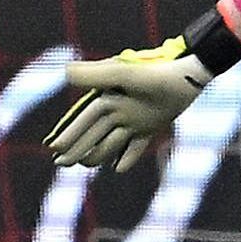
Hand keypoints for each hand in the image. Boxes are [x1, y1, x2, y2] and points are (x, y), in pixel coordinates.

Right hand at [46, 36, 212, 171]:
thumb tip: (65, 73)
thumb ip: (95, 75)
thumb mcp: (123, 74)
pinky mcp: (151, 126)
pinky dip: (128, 157)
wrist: (186, 76)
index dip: (68, 134)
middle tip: (61, 163)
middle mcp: (118, 110)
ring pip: (110, 143)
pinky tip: (119, 168)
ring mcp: (134, 120)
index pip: (82, 121)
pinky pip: (136, 145)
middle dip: (76, 148)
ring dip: (98, 154)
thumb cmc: (153, 74)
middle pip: (92, 135)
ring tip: (85, 163)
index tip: (54, 148)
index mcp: (107, 98)